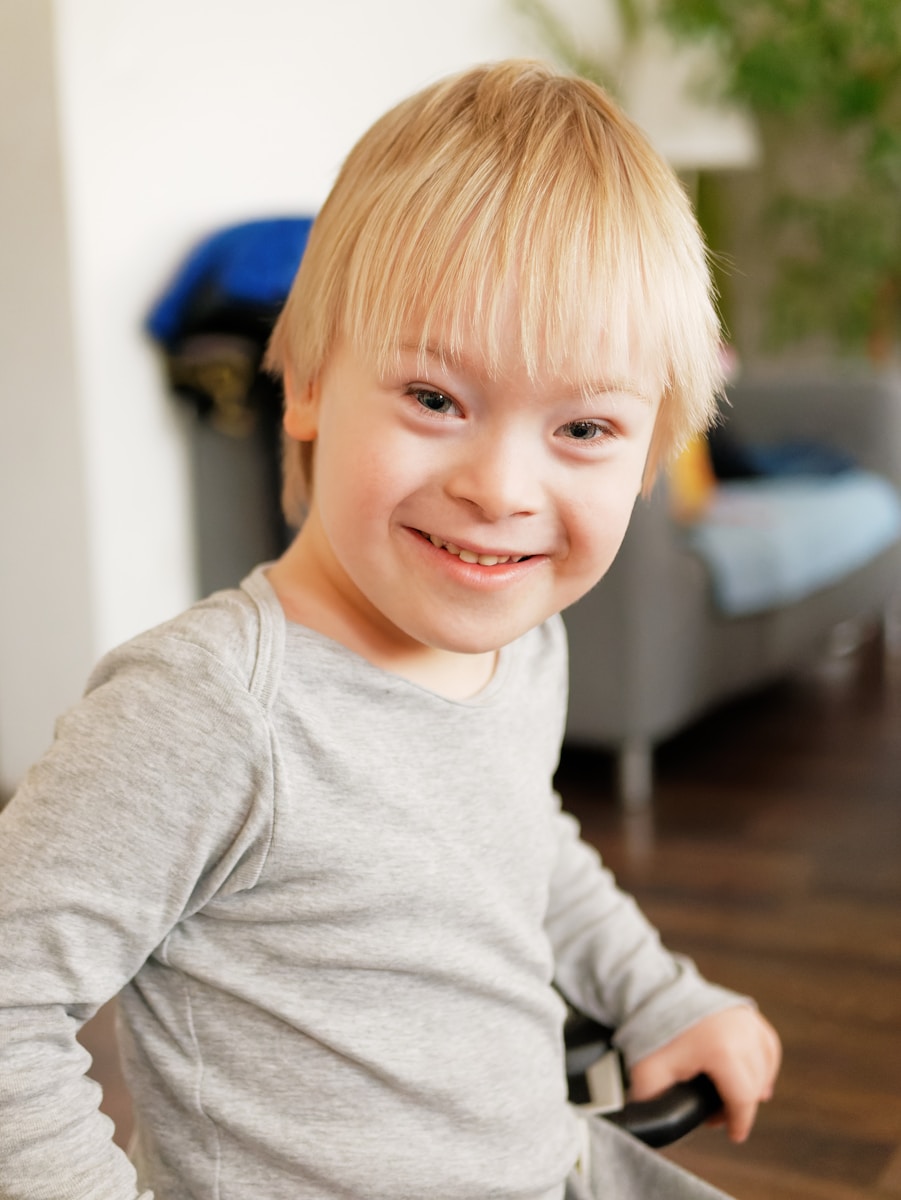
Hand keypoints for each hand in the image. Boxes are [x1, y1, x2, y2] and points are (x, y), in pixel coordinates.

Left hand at [628, 1006, 780, 1143]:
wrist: (654, 991)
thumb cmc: (652, 1031)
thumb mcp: (648, 1073)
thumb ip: (657, 1104)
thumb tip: (662, 1125)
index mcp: (722, 1050)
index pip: (742, 1099)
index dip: (739, 1123)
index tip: (735, 1136)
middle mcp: (742, 1033)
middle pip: (754, 1085)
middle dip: (739, 1106)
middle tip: (717, 1114)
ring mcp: (747, 1020)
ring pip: (765, 1066)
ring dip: (755, 1085)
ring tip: (734, 1098)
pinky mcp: (748, 1012)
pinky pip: (767, 1046)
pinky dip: (764, 1064)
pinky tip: (755, 1077)